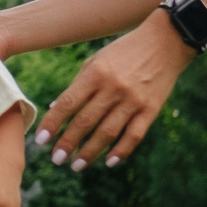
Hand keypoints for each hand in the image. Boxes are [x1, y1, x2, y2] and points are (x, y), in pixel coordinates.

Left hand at [38, 10, 196, 169]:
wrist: (165, 42)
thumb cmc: (124, 51)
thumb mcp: (96, 60)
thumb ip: (77, 85)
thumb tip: (54, 110)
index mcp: (96, 73)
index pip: (68, 103)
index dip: (52, 123)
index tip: (40, 140)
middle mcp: (113, 88)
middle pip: (85, 121)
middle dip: (68, 143)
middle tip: (56, 159)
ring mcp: (133, 100)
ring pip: (108, 133)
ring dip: (90, 152)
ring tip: (76, 165)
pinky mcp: (151, 109)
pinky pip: (134, 136)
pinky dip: (121, 151)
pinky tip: (108, 162)